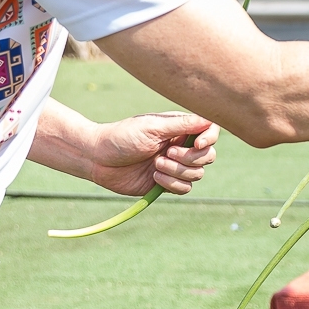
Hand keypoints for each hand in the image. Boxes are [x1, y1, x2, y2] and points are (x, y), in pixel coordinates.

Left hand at [81, 112, 219, 196]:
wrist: (98, 159)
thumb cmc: (122, 137)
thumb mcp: (153, 127)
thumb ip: (182, 124)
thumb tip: (209, 120)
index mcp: (180, 128)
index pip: (210, 131)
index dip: (210, 139)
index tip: (198, 144)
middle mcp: (181, 146)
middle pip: (208, 156)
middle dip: (190, 158)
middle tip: (167, 152)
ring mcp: (174, 166)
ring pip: (197, 174)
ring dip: (178, 171)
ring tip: (156, 164)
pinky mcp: (166, 183)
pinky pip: (185, 189)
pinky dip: (172, 184)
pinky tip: (154, 177)